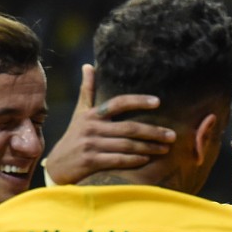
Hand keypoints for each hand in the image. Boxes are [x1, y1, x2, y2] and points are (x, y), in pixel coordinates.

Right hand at [44, 64, 175, 184]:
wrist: (58, 166)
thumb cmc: (74, 137)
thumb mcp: (79, 113)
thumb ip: (88, 91)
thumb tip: (89, 65)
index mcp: (92, 114)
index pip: (118, 103)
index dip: (138, 101)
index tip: (158, 102)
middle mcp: (92, 128)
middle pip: (129, 128)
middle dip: (153, 132)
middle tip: (172, 135)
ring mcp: (91, 145)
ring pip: (127, 146)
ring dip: (148, 148)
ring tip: (165, 149)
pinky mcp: (91, 162)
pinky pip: (118, 160)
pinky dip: (134, 160)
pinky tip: (146, 160)